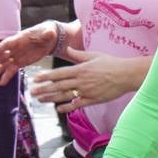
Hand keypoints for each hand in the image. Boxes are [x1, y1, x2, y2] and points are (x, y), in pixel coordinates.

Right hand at [0, 22, 58, 85]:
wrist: (49, 39)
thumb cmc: (47, 33)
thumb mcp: (49, 33)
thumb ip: (47, 34)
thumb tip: (50, 33)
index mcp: (19, 39)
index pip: (6, 44)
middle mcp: (15, 48)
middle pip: (1, 55)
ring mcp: (17, 55)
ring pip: (4, 64)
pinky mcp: (21, 62)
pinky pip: (12, 69)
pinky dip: (7, 76)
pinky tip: (1, 83)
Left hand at [30, 47, 148, 113]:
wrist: (126, 75)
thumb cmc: (111, 63)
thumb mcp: (94, 55)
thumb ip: (78, 55)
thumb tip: (67, 49)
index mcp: (80, 69)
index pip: (59, 73)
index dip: (46, 76)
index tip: (35, 79)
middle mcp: (81, 81)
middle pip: (58, 86)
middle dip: (44, 89)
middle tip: (32, 92)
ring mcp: (86, 91)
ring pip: (65, 96)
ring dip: (51, 98)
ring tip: (40, 99)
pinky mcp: (92, 100)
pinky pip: (77, 104)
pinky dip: (67, 107)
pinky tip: (58, 108)